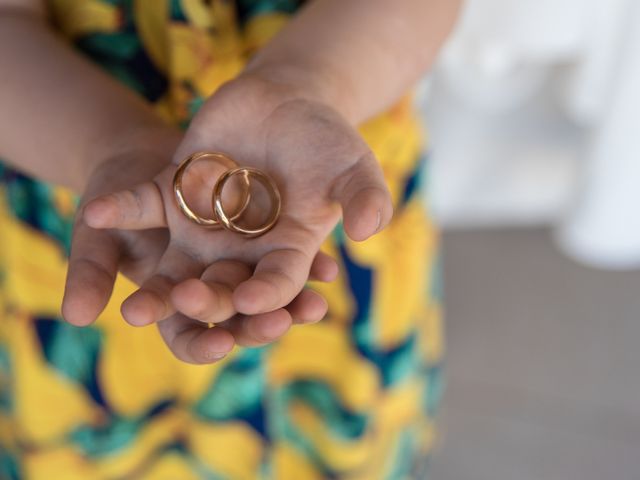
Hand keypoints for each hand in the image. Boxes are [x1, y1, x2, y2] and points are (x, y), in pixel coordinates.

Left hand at [81, 73, 392, 362]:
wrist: (284, 102)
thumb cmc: (326, 138)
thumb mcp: (353, 166)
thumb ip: (363, 197)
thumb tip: (368, 230)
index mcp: (287, 252)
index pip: (277, 285)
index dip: (268, 298)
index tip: (255, 303)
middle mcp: (242, 251)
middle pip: (223, 289)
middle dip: (208, 302)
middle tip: (190, 302)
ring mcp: (204, 226)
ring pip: (177, 269)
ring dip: (157, 290)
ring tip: (135, 310)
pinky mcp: (174, 195)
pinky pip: (143, 207)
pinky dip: (121, 210)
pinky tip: (95, 214)